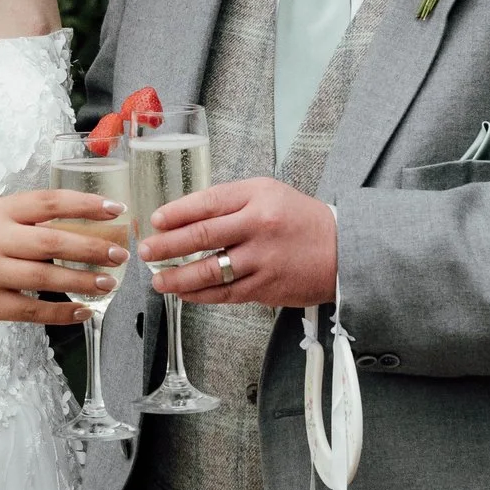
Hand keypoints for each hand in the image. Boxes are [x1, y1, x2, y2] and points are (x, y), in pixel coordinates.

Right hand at [0, 189, 127, 325]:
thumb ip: (33, 218)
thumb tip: (91, 222)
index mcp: (0, 212)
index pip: (49, 202)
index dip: (85, 204)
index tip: (116, 209)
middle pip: (51, 243)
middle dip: (91, 248)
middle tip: (120, 253)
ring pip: (45, 279)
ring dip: (82, 282)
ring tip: (108, 283)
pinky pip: (33, 311)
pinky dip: (62, 313)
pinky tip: (83, 311)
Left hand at [140, 177, 336, 306]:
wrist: (344, 250)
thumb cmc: (301, 220)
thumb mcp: (270, 194)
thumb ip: (232, 202)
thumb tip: (186, 216)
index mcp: (258, 196)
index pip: (207, 203)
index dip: (176, 213)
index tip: (156, 221)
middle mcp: (258, 225)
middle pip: (201, 236)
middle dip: (167, 246)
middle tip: (146, 251)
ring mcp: (262, 259)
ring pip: (209, 271)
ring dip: (177, 277)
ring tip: (158, 280)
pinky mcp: (265, 287)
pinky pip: (224, 293)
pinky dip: (200, 295)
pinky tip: (184, 293)